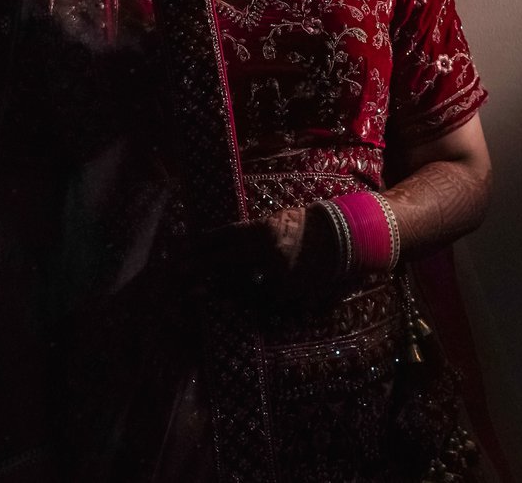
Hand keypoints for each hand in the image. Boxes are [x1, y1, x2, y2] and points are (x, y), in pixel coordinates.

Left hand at [190, 205, 336, 299]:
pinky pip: (261, 297)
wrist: (343, 239)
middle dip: (200, 265)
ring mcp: (277, 275)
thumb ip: (254, 230)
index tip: (185, 246)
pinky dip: (246, 299)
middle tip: (177, 271)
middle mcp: (267, 253)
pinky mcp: (288, 292)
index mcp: (264, 230)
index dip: (204, 242)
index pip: (226, 236)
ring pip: (238, 284)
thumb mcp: (279, 218)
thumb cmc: (308, 224)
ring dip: (215, 288)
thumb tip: (227, 239)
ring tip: (194, 292)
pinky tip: (228, 303)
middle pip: (225, 261)